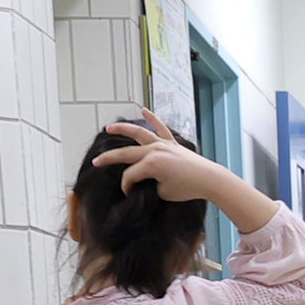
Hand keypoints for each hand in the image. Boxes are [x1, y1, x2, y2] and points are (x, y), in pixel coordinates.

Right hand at [93, 115, 239, 207]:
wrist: (208, 179)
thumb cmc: (187, 188)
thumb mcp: (163, 192)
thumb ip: (149, 185)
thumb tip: (142, 181)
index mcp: (150, 164)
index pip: (130, 175)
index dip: (126, 186)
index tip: (129, 193)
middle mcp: (154, 150)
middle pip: (126, 154)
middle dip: (109, 159)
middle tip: (96, 162)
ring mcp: (163, 144)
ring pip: (139, 133)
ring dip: (123, 129)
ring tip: (109, 128)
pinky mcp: (172, 143)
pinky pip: (160, 128)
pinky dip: (153, 118)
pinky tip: (144, 110)